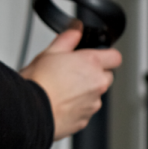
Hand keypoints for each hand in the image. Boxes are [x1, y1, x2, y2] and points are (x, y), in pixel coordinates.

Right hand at [19, 24, 121, 140]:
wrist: (31, 110)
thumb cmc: (39, 81)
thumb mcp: (50, 51)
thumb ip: (68, 38)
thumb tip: (76, 28)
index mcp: (91, 63)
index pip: (115, 57)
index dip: (106, 55)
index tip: (96, 56)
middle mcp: (97, 84)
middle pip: (107, 76)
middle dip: (95, 73)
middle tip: (74, 71)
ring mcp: (93, 103)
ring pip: (96, 94)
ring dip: (85, 90)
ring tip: (63, 88)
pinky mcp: (85, 120)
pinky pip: (86, 110)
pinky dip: (77, 106)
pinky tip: (61, 101)